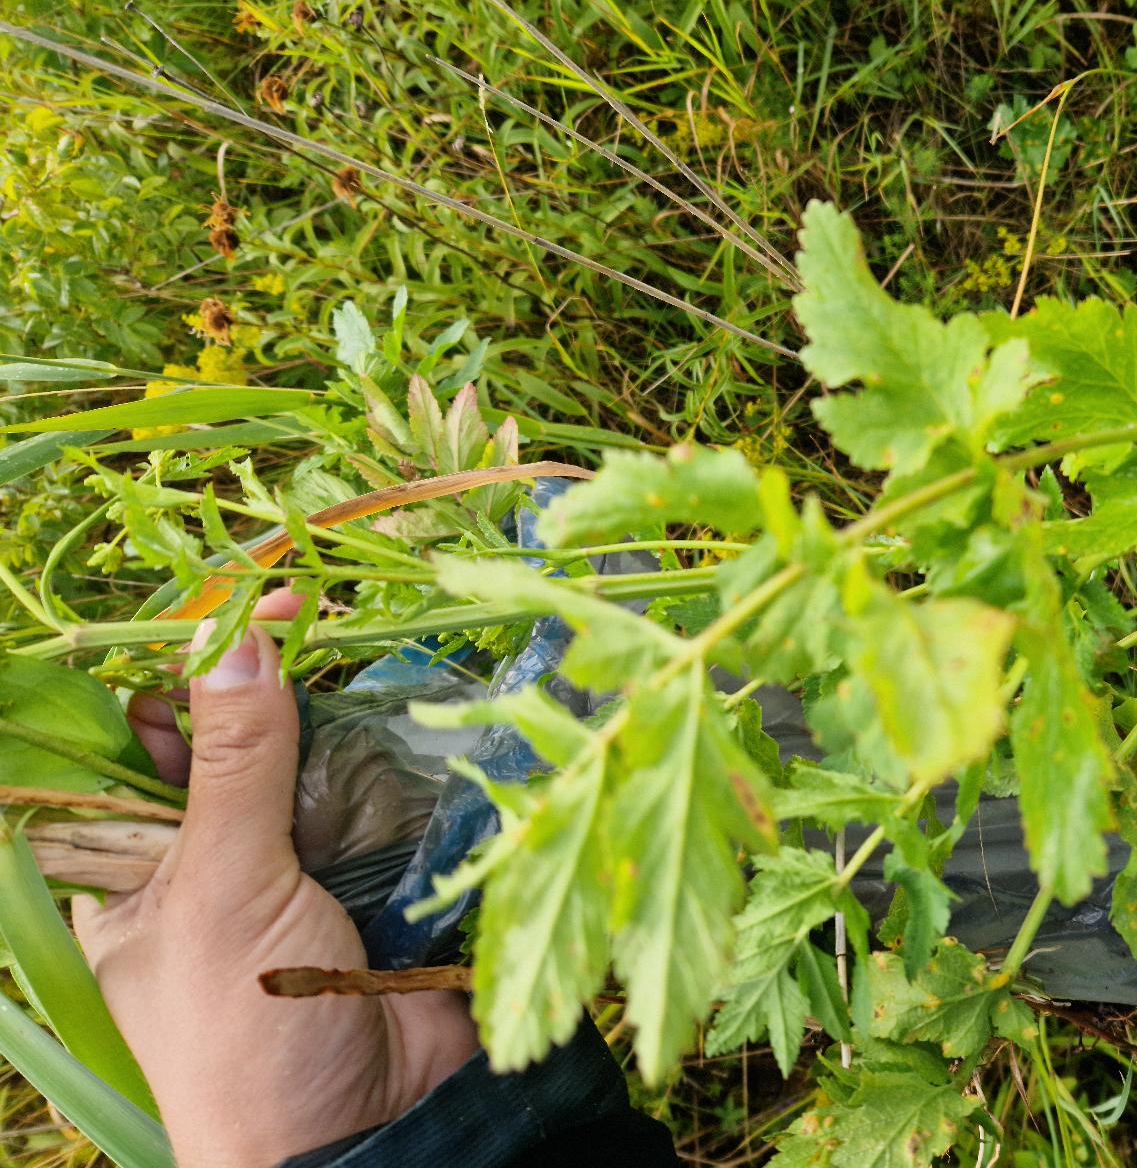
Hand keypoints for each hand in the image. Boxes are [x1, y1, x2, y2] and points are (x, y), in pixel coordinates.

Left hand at [73, 590, 477, 1167]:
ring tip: (365, 656)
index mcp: (138, 875)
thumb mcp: (221, 889)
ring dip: (342, 719)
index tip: (237, 609)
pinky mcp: (380, 882)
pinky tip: (414, 717)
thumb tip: (236, 639)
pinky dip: (402, 763)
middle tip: (307, 605)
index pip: (143, 748)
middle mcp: (216, 864)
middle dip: (270, 682)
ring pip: (318, 764)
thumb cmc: (245, 1032)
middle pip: (239, 743)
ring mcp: (304, 872)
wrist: (367, 1137)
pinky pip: (386, 800)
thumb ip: (235, 763)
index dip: (182, 673)